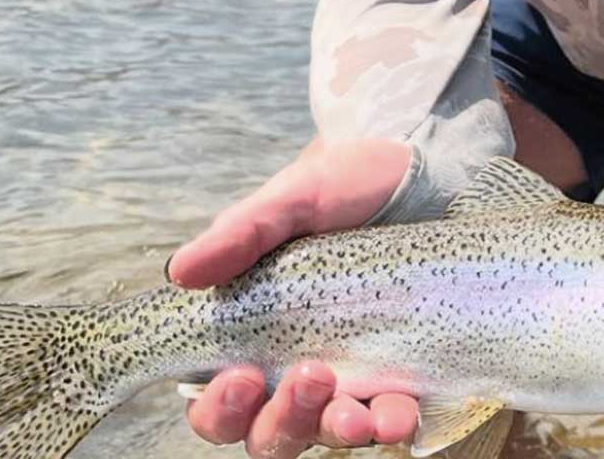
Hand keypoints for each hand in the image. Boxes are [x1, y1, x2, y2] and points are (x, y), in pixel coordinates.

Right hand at [167, 136, 417, 457]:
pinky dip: (391, 425)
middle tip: (309, 375)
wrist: (423, 171)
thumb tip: (181, 270)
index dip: (219, 408)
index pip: (217, 400)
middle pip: (267, 431)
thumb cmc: (345, 186)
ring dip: (335, 431)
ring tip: (355, 413)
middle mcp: (295, 365)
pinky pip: (391, 419)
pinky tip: (397, 417)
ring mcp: (350, 374)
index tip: (240, 376)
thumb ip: (242, 232)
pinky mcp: (401, 373)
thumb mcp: (294, 197)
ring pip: (326, 432)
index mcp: (254, 332)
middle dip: (281, 420)